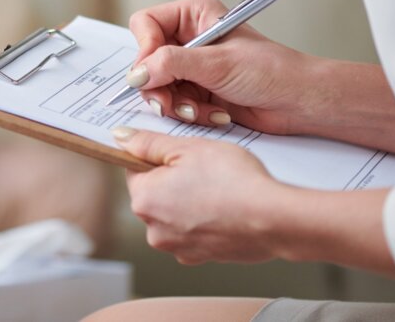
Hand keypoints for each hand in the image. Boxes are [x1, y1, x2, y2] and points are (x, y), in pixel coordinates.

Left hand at [114, 127, 287, 264]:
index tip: (178, 153)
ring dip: (189, 200)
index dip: (157, 156)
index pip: (134, 169)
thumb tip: (122, 137)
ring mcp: (177, 247)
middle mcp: (154, 229)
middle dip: (173, 179)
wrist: (273, 219)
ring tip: (217, 188)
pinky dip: (204, 219)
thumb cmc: (234, 181)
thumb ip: (150, 142)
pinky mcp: (199, 257)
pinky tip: (224, 207)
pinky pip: (193, 230)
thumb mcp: (188, 147)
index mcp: (144, 199)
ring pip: (174, 213)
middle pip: (154, 193)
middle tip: (203, 168)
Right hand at [127, 0, 317, 133]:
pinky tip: (213, 114)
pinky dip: (189, 113)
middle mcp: (189, 38)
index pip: (146, 24)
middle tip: (169, 104)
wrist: (298, 101)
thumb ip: (171, 64)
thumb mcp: (217, 63)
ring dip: (176, 104)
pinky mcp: (197, 91)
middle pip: (146, 60)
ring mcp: (192, 67)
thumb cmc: (271, 71)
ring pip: (157, 86)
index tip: (150, 73)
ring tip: (198, 111)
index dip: (144, 49)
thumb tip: (136, 74)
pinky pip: (174, 104)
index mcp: (193, 15)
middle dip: (158, 86)